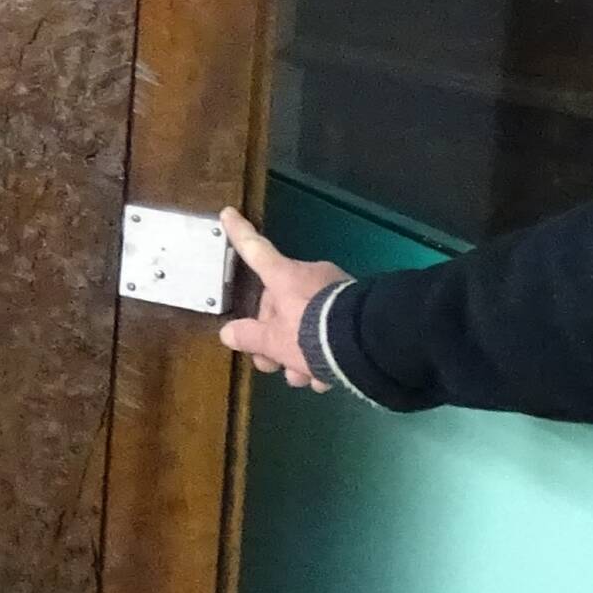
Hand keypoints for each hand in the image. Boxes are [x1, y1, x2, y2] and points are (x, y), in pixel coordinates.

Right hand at [215, 207, 347, 389]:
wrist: (364, 343)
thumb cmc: (308, 334)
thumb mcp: (273, 342)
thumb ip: (249, 337)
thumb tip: (228, 333)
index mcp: (283, 277)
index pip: (254, 250)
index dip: (239, 233)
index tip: (228, 212)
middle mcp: (309, 276)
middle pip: (281, 303)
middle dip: (274, 336)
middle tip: (272, 365)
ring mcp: (335, 289)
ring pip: (306, 320)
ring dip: (299, 351)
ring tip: (303, 380)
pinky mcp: (356, 307)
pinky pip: (329, 327)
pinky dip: (323, 351)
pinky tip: (325, 378)